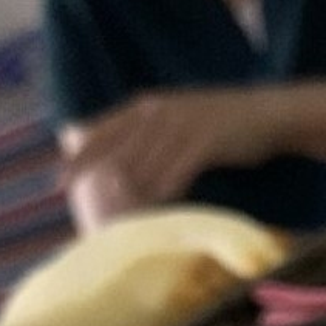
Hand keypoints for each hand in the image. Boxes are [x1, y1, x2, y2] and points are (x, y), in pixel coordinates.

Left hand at [60, 88, 279, 209]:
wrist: (269, 115)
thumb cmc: (222, 126)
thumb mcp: (178, 123)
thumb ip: (148, 137)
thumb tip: (120, 167)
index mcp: (146, 106)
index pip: (99, 132)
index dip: (77, 159)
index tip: (56, 184)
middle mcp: (158, 111)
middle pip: (115, 149)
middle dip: (93, 179)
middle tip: (77, 207)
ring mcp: (182, 123)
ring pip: (144, 163)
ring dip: (129, 193)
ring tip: (117, 218)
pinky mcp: (206, 139)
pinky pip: (177, 170)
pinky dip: (163, 190)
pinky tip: (154, 209)